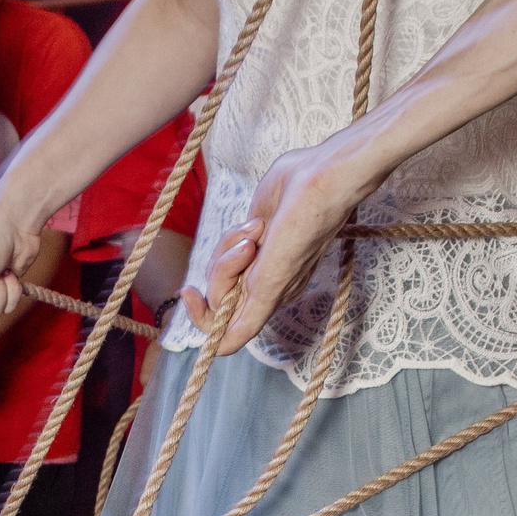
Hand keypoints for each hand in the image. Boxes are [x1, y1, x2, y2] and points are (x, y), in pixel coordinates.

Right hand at [198, 133, 381, 354]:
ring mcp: (270, 292)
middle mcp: (272, 288)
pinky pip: (239, 332)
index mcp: (269, 269)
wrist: (326, 175)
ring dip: (222, 266)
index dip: (206, 290)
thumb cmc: (303, 181)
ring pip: (218, 302)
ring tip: (253, 236)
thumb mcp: (261, 209)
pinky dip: (221, 338)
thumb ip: (244, 234)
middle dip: (218, 264)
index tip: (190, 286)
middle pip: (217, 296)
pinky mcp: (269, 291)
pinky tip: (211, 340)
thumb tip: (237, 244)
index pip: (226, 297)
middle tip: (248, 234)